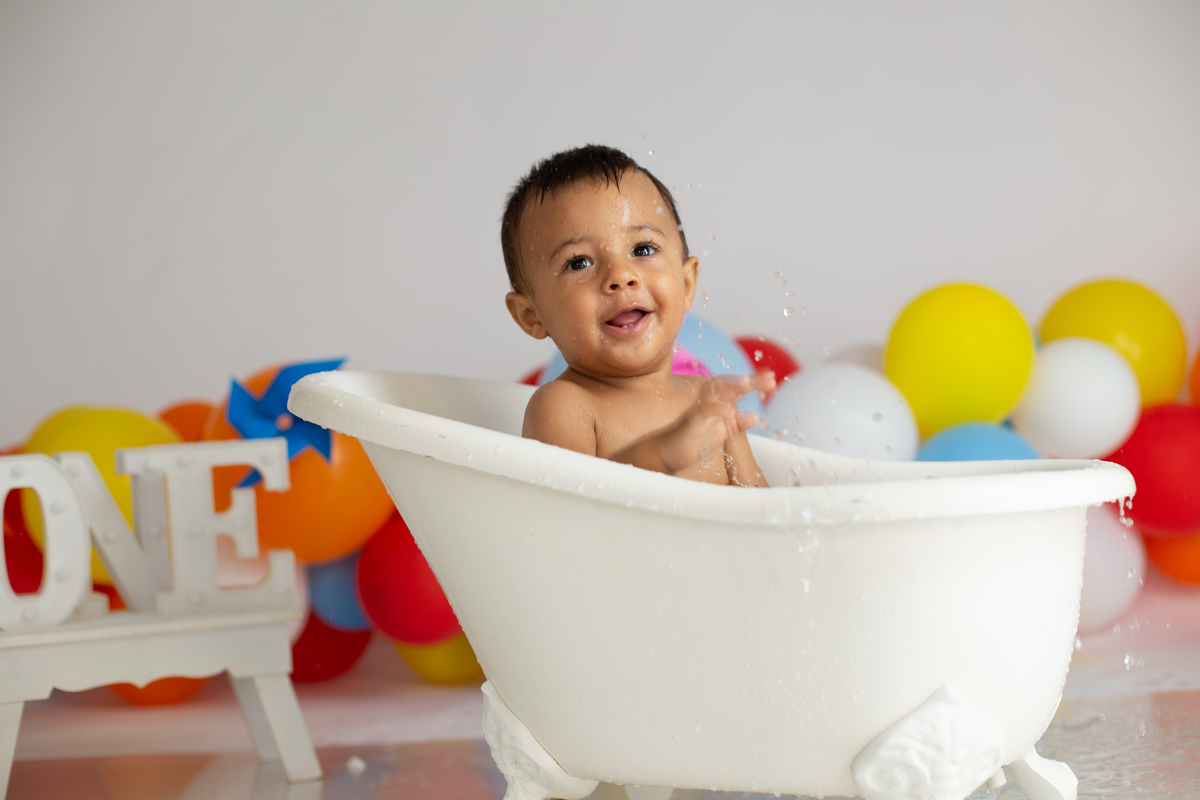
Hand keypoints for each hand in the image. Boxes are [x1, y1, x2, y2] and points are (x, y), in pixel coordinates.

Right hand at [659, 372, 774, 472]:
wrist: (665, 453)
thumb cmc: (693, 440)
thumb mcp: (720, 432)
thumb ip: (737, 423)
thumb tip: (755, 415)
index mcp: (716, 402)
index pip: (736, 388)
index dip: (753, 381)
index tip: (771, 377)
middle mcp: (707, 402)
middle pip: (728, 385)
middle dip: (749, 380)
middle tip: (770, 378)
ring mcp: (698, 410)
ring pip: (714, 392)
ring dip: (731, 386)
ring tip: (747, 383)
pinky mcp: (690, 423)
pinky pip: (703, 412)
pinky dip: (715, 409)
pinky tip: (729, 409)